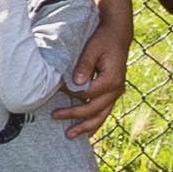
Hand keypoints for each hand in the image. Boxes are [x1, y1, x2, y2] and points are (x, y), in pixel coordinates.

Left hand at [49, 12, 132, 136]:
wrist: (117, 36)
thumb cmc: (103, 40)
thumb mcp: (92, 49)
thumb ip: (84, 65)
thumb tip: (76, 82)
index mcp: (112, 80)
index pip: (88, 94)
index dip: (71, 94)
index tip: (56, 91)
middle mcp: (116, 90)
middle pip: (94, 109)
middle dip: (75, 116)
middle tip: (55, 116)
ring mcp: (116, 93)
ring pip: (101, 116)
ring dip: (86, 127)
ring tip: (70, 135)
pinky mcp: (112, 94)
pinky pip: (103, 112)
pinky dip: (94, 122)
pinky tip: (86, 132)